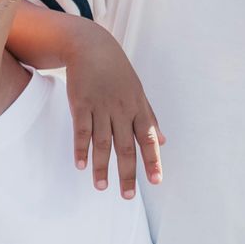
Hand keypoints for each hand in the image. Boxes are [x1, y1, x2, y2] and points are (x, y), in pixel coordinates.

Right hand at [65, 28, 163, 198]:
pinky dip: (81, 148)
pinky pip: (82, 130)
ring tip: (101, 186)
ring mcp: (101, 107)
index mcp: (138, 108)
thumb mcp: (138, 93)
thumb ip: (150, 118)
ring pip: (102, 142)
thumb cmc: (117, 72)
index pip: (149, 139)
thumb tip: (164, 141)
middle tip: (127, 196)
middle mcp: (122, 110)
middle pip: (126, 146)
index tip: (156, 181)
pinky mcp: (81, 103)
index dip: (153, 161)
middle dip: (127, 173)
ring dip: (101, 166)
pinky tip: (81, 165)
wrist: (92, 47)